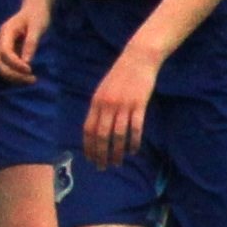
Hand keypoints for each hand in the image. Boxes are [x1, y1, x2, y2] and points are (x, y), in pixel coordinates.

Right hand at [0, 6, 43, 85]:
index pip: (4, 52)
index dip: (15, 63)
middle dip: (12, 74)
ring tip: (31, 80)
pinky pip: (6, 65)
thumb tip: (27, 62)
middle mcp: (0, 40)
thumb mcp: (38, 26)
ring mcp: (2, 46)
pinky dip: (15, 73)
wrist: (34, 9)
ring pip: (0, 66)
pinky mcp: (7, 51)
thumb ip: (31, 43)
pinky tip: (27, 76)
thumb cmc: (37, 15)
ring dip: (13, 76)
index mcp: (6, 31)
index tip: (30, 70)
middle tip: (32, 80)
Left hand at [83, 42, 159, 168]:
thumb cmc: (120, 76)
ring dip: (117, 152)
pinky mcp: (139, 105)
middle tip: (102, 167)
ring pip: (118, 135)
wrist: (138, 59)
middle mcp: (107, 105)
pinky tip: (133, 150)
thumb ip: (99, 107)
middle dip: (100, 154)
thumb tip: (94, 128)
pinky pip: (135, 128)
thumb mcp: (103, 90)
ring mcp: (123, 105)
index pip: (88, 129)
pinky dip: (133, 141)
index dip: (88, 146)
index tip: (90, 158)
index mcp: (96, 102)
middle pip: (101, 135)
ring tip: (118, 163)